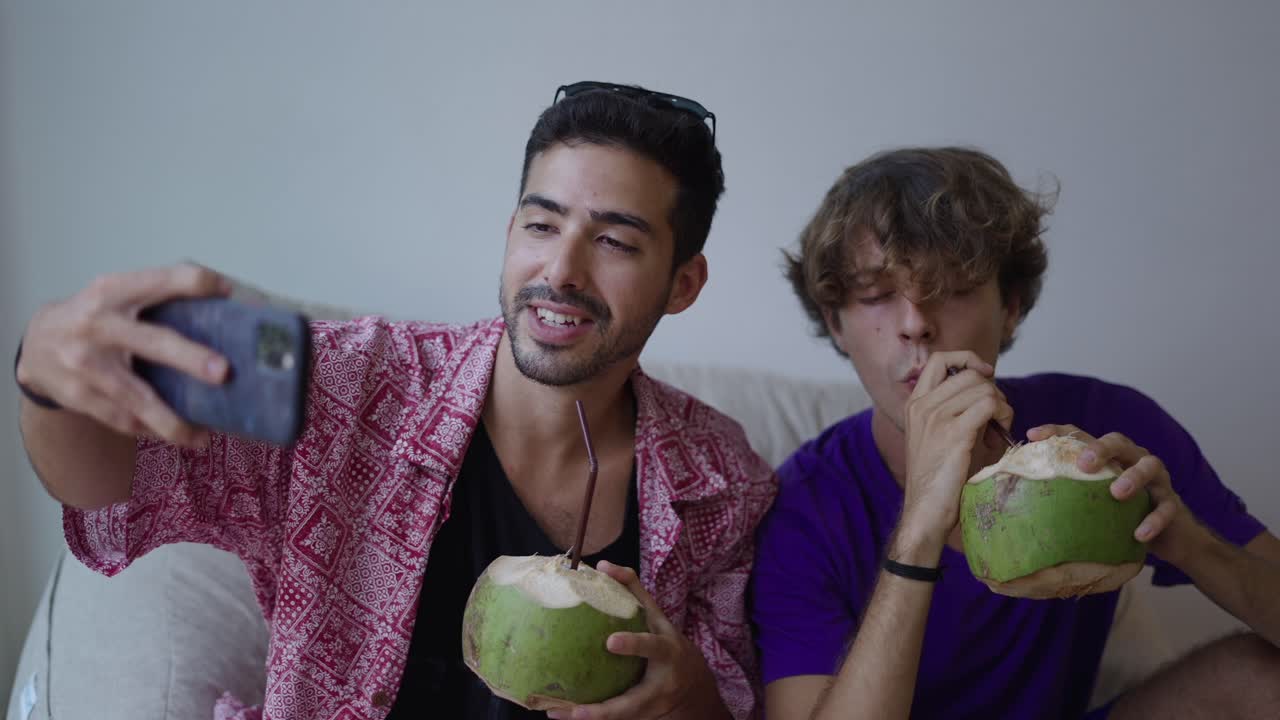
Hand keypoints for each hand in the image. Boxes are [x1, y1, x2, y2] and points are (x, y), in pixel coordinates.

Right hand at [16, 264, 232, 446]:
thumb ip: (157, 294)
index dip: (197, 283)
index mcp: (113, 292)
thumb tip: (223, 296)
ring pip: (138, 398)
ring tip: (204, 436)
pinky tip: (178, 435)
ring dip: (173, 421)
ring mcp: (88, 364)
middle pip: (153, 342)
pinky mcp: (80, 395)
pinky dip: (152, 430)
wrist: (35, 344)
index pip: (161, 281)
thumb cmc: (92, 317)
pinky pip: (123, 420)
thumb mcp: (115, 293)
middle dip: (190, 358)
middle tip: (223, 373)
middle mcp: (99, 325)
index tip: (229, 292)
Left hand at [546, 561, 727, 719]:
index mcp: (667, 653)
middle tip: (577, 711)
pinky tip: (559, 712)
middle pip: (634, 701)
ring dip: (588, 717)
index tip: (610, 642)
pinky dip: (586, 716)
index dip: (634, 645)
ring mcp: (649, 706)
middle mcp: (659, 684)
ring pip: (618, 716)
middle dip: (608, 709)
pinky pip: (611, 718)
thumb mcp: (658, 617)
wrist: (693, 686)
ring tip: (556, 713)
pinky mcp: (638, 716)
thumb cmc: (668, 642)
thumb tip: (604, 565)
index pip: (652, 647)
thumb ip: (634, 590)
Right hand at [900, 351, 1012, 541]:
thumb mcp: (939, 436)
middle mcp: (922, 406)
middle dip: (992, 389)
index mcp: (915, 404)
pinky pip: (989, 405)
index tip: (984, 374)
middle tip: (997, 415)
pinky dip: (1002, 414)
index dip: (967, 359)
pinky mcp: (954, 433)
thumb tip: (989, 393)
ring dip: (1001, 404)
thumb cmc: (938, 478)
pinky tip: (1001, 432)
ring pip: (982, 388)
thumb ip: (956, 410)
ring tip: (999, 426)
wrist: (926, 509)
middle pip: (969, 374)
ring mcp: (935, 418)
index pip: (939, 359)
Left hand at [1026, 424, 1199, 563]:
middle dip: (1100, 448)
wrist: (1170, 536)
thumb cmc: (1121, 514)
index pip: (1081, 436)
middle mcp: (1133, 459)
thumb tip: (1019, 499)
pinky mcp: (1172, 503)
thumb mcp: (1092, 501)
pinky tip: (1139, 534)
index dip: (1057, 431)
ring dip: (1133, 477)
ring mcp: (1157, 480)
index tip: (1032, 435)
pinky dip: (1153, 520)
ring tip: (1116, 492)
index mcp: (1109, 456)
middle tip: (1083, 463)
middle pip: (1118, 441)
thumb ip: (1067, 493)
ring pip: (1149, 466)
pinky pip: (1166, 508)